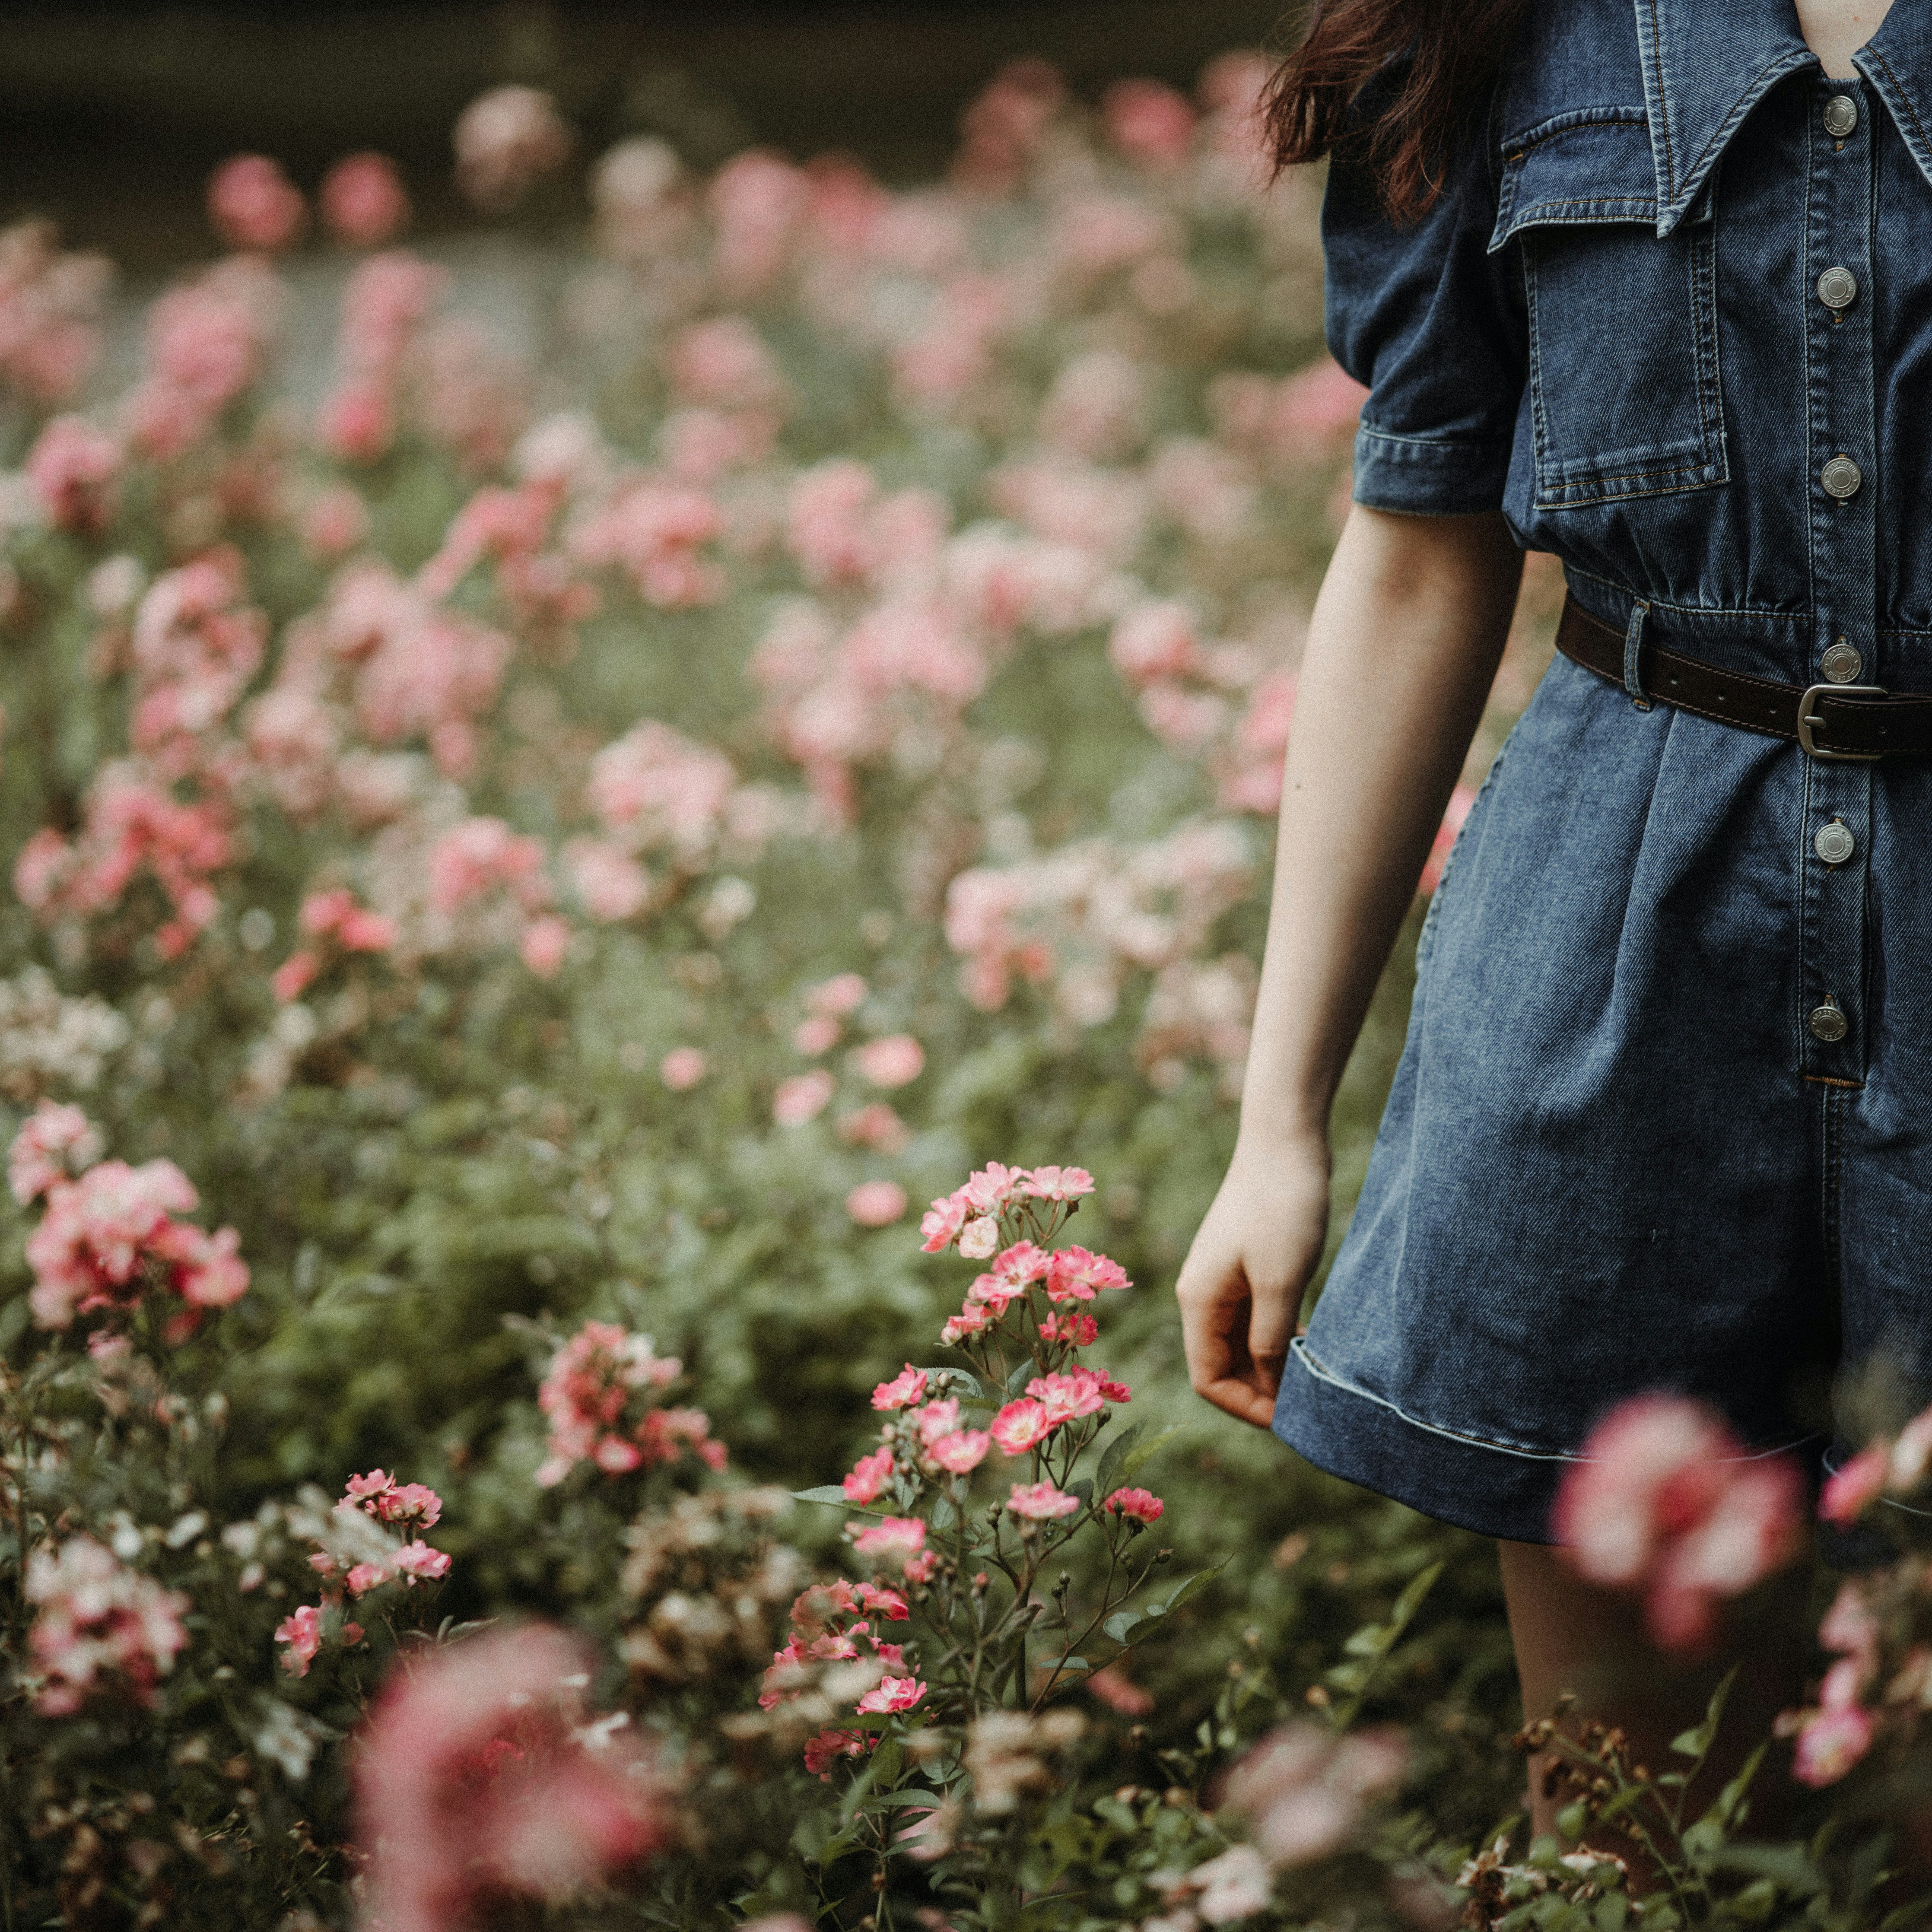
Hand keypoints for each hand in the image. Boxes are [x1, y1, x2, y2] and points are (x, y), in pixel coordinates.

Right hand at [1175, 1133, 1330, 1428]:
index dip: (1247, 1406)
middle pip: (1221, 1366)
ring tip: (1311, 1375)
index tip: (1294, 1416)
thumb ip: (1270, 1340)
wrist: (1285, 1140)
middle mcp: (1201, 1294)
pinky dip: (1276, 1339)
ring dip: (1271, 1366)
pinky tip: (1306, 1340)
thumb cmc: (1282, 1207)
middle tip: (1309, 1401)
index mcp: (1199, 1300)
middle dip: (1260, 1391)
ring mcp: (1222, 1280)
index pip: (1209, 1379)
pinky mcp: (1244, 1266)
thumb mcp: (1281, 1282)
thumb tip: (1269, 1389)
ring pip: (1239, 1344)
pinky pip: (1252, 1320)